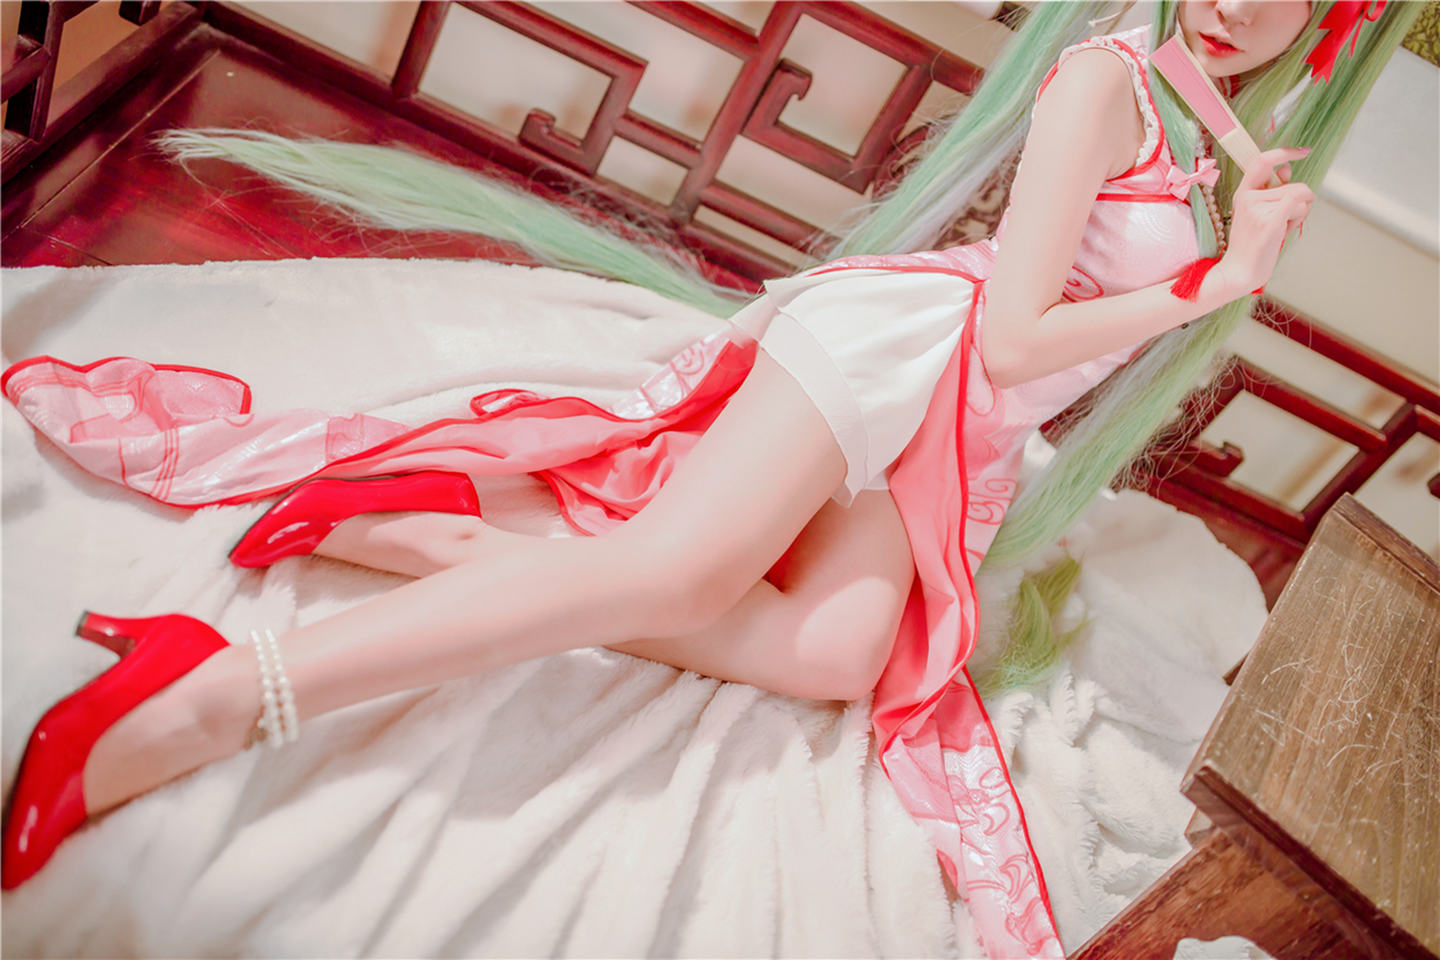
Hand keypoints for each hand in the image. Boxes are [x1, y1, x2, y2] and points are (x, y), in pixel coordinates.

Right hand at [1218, 147, 1313, 294]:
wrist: (1238, 272)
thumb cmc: (1252, 245)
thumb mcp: (1258, 213)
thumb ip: (1273, 190)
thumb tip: (1287, 169)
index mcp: (1243, 193)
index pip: (1262, 160)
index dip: (1284, 152)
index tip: (1303, 151)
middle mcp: (1247, 197)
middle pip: (1292, 184)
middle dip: (1298, 201)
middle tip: (1281, 222)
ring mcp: (1256, 208)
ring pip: (1299, 195)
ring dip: (1299, 213)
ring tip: (1279, 230)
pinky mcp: (1268, 220)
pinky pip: (1298, 200)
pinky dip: (1302, 211)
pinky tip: (1289, 226)